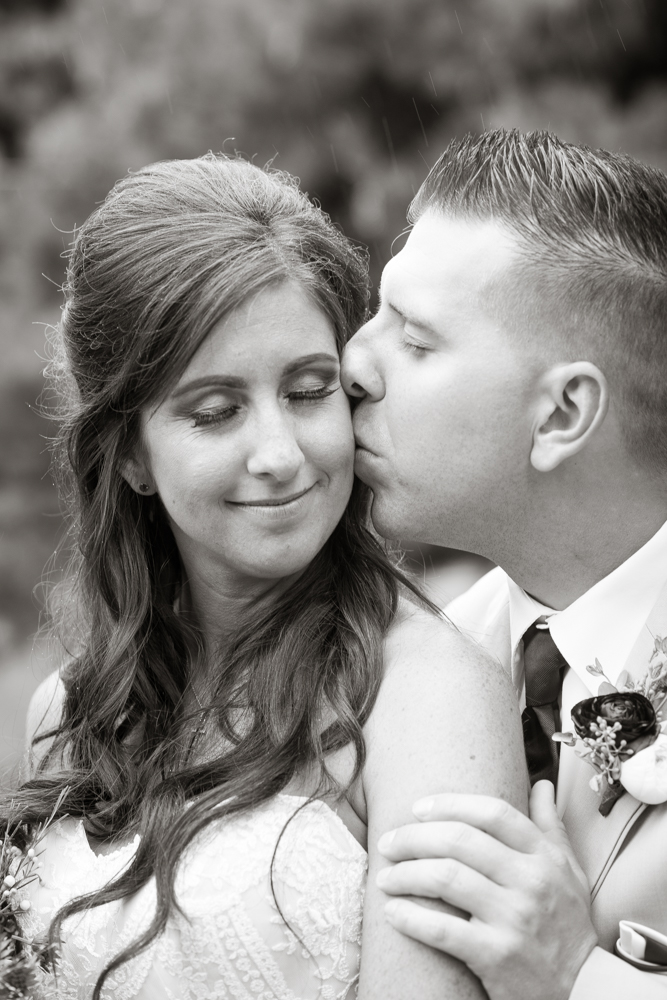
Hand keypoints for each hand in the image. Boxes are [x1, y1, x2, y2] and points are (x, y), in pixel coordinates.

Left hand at [376, 782, 597, 999]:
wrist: (585, 989)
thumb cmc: (568, 925)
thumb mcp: (570, 872)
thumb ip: (551, 826)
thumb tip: (541, 784)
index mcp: (545, 857)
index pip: (492, 813)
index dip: (449, 804)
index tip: (417, 808)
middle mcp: (531, 882)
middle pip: (459, 841)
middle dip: (413, 838)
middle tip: (389, 844)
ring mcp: (514, 919)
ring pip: (446, 878)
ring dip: (405, 874)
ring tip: (385, 877)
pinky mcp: (497, 956)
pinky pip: (443, 930)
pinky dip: (411, 918)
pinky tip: (393, 912)